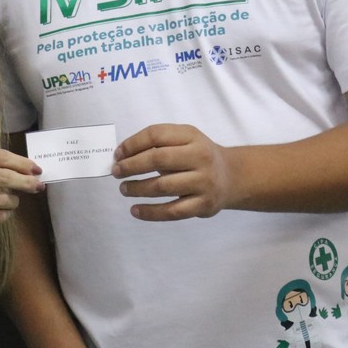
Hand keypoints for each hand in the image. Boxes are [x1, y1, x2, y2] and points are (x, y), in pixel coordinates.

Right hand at [0, 146, 41, 232]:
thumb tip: (30, 171)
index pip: (0, 157)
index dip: (22, 163)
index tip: (37, 169)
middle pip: (3, 177)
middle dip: (25, 182)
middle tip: (38, 186)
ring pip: (2, 199)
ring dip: (14, 201)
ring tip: (13, 200)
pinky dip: (5, 214)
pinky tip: (3, 211)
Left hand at [110, 124, 227, 220]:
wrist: (231, 176)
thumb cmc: (197, 156)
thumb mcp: (184, 140)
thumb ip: (157, 144)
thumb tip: (122, 156)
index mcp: (191, 136)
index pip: (156, 135)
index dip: (132, 144)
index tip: (117, 154)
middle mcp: (200, 157)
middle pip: (158, 159)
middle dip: (131, 166)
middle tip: (116, 172)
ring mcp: (203, 182)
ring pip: (162, 187)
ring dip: (137, 188)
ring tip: (124, 189)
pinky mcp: (203, 204)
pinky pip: (172, 211)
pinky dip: (150, 212)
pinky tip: (135, 210)